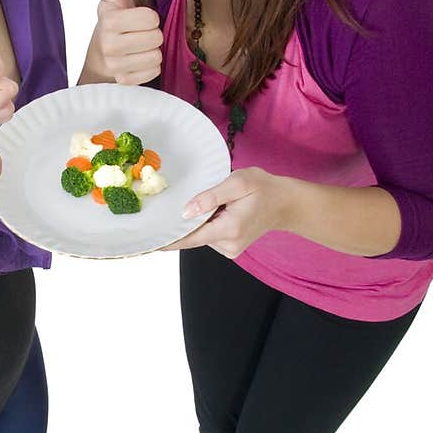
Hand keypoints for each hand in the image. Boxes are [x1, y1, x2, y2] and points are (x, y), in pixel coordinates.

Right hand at [70, 0, 162, 84]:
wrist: (99, 58)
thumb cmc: (112, 22)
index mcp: (110, 22)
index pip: (151, 18)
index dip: (149, 17)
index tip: (136, 19)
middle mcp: (111, 46)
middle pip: (156, 38)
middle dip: (151, 34)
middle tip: (138, 33)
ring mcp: (117, 66)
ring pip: (156, 56)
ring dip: (152, 51)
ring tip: (139, 47)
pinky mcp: (125, 82)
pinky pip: (154, 71)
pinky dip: (150, 66)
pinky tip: (138, 60)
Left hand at [164, 168, 292, 256]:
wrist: (286, 203)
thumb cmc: (264, 188)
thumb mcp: (237, 183)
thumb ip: (210, 197)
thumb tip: (185, 212)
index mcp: (228, 230)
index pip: (189, 239)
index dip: (167, 240)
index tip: (146, 244)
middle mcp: (228, 245)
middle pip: (193, 236)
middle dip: (186, 221)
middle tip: (185, 202)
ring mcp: (229, 249)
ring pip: (201, 235)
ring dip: (201, 221)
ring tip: (218, 203)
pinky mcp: (230, 248)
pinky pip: (209, 235)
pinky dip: (208, 224)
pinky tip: (220, 211)